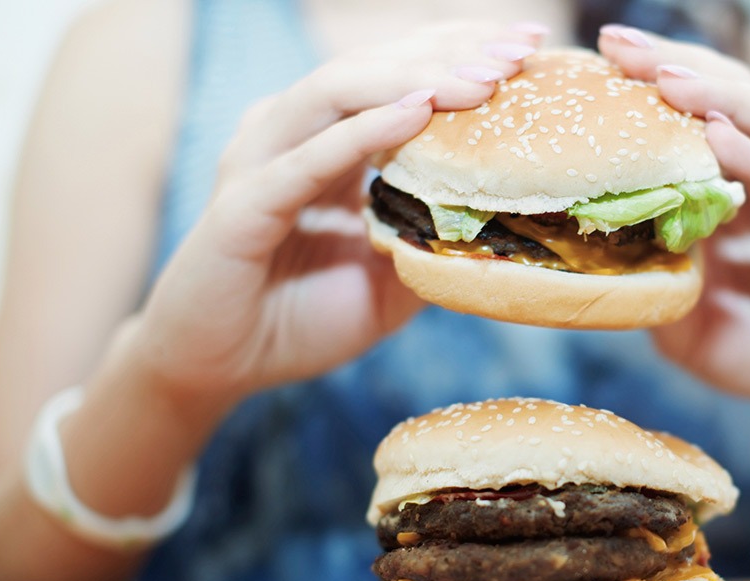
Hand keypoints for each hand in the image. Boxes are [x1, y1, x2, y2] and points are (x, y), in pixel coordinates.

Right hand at [132, 23, 542, 404]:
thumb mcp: (388, 283)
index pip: (399, 78)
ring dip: (415, 78)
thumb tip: (499, 226)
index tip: (530, 44)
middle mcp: (294, 136)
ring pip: (339, 93)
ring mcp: (263, 161)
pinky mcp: (243, 204)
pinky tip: (417, 110)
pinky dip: (362, 131)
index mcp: (328, 144)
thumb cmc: (299, 320)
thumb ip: (429, 245)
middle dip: (451, 51)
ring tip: (482, 77)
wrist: (219, 367)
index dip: (460, 53)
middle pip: (376, 68)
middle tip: (521, 47)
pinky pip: (307, 159)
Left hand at [599, 26, 749, 429]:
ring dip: (717, 96)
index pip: (693, 118)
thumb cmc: (749, 349)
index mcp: (732, 192)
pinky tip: (720, 135)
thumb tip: (590, 243)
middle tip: (617, 44)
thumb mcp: (678, 313)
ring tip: (665, 77)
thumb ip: (649, 274)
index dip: (649, 85)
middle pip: (729, 101)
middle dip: (674, 66)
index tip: (596, 58)